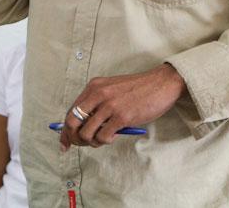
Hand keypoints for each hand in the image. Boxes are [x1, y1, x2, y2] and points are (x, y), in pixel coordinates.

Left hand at [59, 64, 185, 149]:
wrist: (162, 83)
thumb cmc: (139, 89)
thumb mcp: (113, 89)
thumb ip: (97, 103)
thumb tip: (81, 127)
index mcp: (94, 86)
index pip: (71, 111)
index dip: (65, 130)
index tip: (65, 142)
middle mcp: (98, 94)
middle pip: (72, 122)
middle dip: (74, 138)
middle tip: (82, 144)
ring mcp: (110, 105)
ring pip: (86, 133)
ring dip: (91, 142)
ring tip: (103, 139)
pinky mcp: (122, 116)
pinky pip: (103, 137)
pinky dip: (105, 141)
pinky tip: (114, 136)